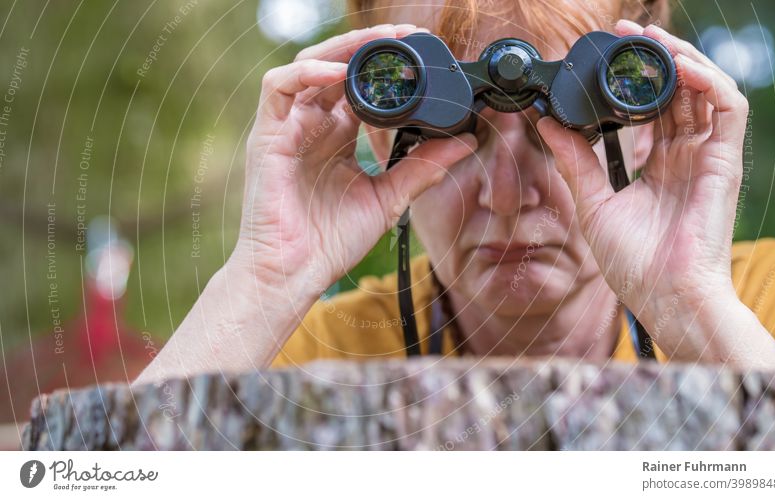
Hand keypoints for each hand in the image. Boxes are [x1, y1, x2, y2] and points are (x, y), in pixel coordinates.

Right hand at [233, 25, 475, 295]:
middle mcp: (312, 125)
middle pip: (336, 66)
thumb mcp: (387, 198)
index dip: (387, 66)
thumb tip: (464, 141)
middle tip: (406, 35)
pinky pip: (278, 88)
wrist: (294, 275)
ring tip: (379, 41)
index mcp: (337, 136)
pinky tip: (340, 74)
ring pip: (308, 66)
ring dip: (343, 48)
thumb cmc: (330, 241)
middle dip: (369, 46)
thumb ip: (422, 168)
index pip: (361, 86)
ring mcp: (287, 128)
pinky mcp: (266, 136)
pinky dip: (308, 73)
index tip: (422, 54)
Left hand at [537, 21, 749, 353]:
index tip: (607, 56)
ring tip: (651, 40)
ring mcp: (706, 157)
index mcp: (657, 166)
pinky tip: (679, 67)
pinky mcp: (724, 160)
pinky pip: (728, 107)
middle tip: (627, 34)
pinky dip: (708, 80)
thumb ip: (575, 160)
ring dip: (680, 59)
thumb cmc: (633, 263)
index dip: (633, 79)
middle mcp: (684, 156)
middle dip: (654, 59)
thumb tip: (547, 124)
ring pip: (704, 91)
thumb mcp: (593, 202)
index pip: (651, 109)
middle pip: (677, 92)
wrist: (663, 296)